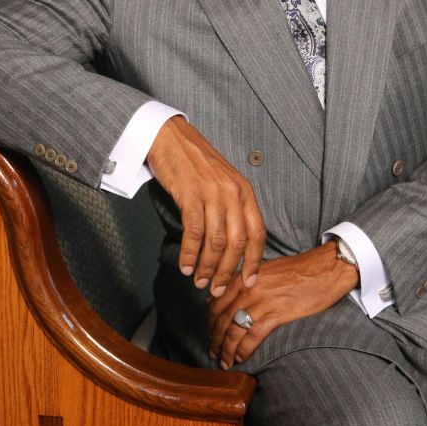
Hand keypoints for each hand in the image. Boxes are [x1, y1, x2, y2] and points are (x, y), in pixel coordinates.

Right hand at [146, 115, 265, 296]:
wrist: (169, 136)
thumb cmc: (193, 160)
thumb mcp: (222, 181)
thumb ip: (230, 206)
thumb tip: (231, 243)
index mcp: (244, 190)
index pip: (257, 232)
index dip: (254, 261)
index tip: (249, 281)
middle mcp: (233, 192)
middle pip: (237, 242)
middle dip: (227, 271)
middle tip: (216, 289)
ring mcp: (212, 192)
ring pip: (216, 241)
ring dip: (207, 267)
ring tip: (199, 281)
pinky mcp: (190, 193)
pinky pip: (193, 232)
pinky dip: (190, 253)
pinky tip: (186, 266)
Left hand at [208, 243, 358, 367]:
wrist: (324, 268)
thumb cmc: (297, 269)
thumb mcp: (265, 269)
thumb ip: (244, 282)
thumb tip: (225, 297)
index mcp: (244, 277)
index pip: (216, 303)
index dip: (210, 322)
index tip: (209, 333)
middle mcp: (249, 289)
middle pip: (221, 319)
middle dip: (214, 340)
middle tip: (212, 352)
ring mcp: (262, 302)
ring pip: (234, 330)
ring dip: (225, 350)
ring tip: (223, 361)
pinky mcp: (277, 314)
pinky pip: (252, 336)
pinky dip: (243, 350)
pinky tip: (239, 359)